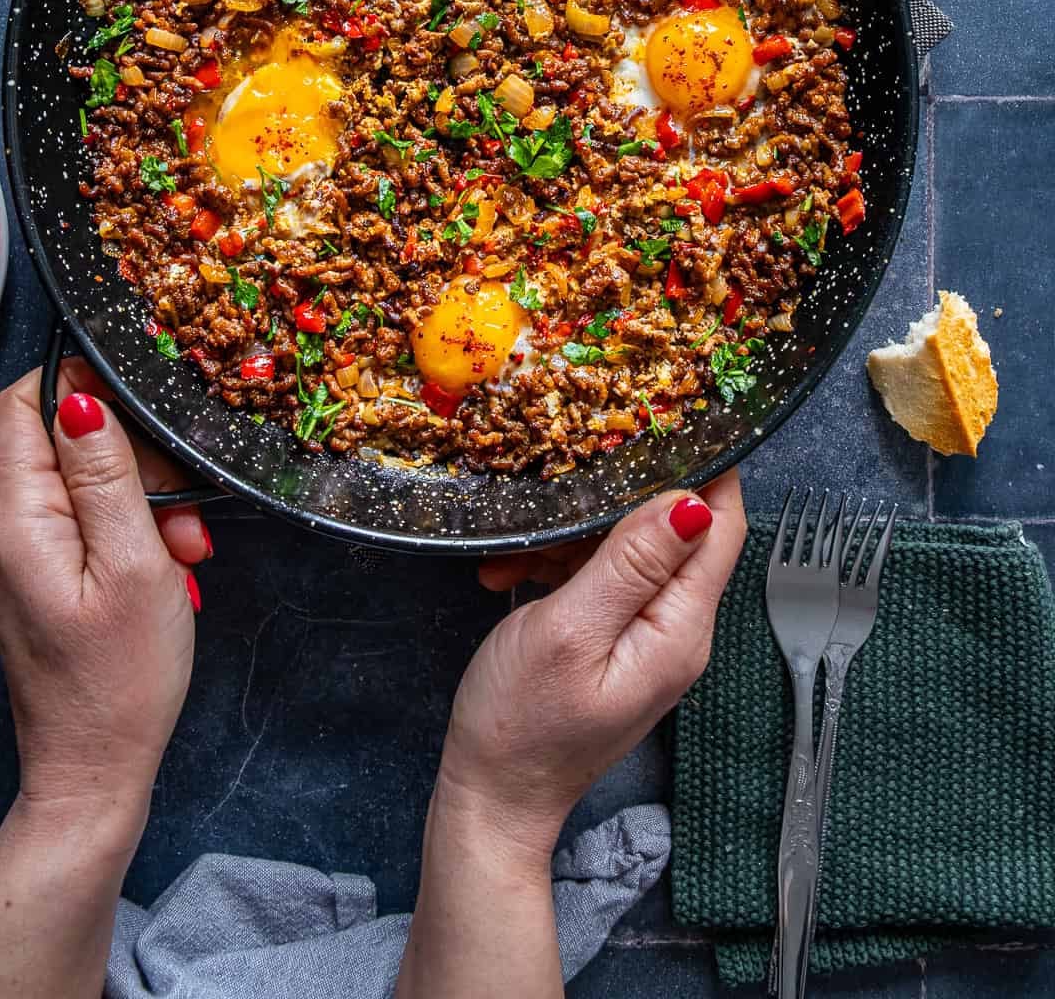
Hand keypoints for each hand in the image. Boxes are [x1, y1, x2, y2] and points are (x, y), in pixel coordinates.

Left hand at [0, 359, 206, 850]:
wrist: (94, 774)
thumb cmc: (119, 680)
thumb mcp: (133, 564)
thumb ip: (107, 475)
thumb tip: (83, 397)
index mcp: (16, 519)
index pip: (21, 405)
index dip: (79, 384)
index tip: (143, 405)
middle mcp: (5, 531)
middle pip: (59, 441)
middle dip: (131, 456)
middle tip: (182, 506)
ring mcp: (22, 556)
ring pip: (81, 483)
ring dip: (143, 498)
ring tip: (184, 547)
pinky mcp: (43, 579)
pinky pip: (86, 524)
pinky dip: (131, 532)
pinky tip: (168, 566)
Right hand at [439, 473, 745, 857]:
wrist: (491, 798)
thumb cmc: (523, 722)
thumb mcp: (572, 628)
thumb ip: (631, 562)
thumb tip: (693, 500)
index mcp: (680, 626)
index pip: (722, 526)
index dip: (708, 466)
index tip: (669, 414)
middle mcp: (677, 630)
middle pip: (673, 531)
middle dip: (619, 497)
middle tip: (569, 470)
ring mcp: (645, 638)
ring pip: (627, 551)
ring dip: (574, 536)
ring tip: (520, 549)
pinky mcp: (612, 643)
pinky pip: (600, 581)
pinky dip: (559, 567)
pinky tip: (513, 573)